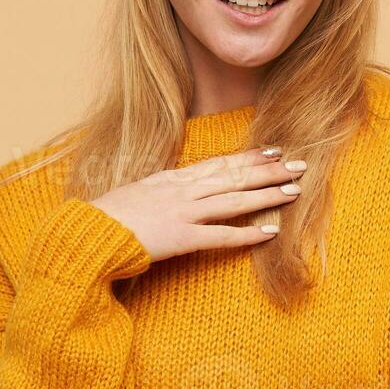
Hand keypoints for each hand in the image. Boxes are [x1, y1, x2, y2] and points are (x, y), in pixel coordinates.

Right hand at [89, 146, 305, 262]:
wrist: (89, 233)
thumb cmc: (110, 217)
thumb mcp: (140, 193)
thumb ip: (165, 189)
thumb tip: (183, 185)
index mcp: (173, 179)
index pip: (219, 163)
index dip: (249, 157)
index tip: (273, 149)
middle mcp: (183, 191)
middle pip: (234, 176)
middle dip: (269, 170)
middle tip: (299, 164)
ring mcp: (183, 213)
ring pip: (235, 200)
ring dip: (267, 195)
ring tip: (294, 191)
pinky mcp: (181, 239)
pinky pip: (221, 236)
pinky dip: (247, 234)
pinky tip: (270, 233)